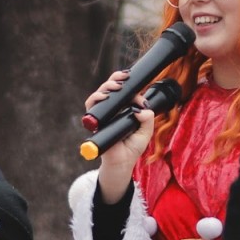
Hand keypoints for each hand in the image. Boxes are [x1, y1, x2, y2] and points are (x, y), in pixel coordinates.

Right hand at [85, 70, 153, 198]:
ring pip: (101, 93)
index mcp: (124, 109)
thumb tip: (141, 109)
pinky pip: (91, 106)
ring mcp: (103, 114)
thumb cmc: (132, 148)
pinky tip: (104, 97)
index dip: (132, 88)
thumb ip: (148, 120)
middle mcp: (112, 109)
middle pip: (111, 87)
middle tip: (126, 76)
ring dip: (107, 85)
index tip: (141, 96)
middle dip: (117, 78)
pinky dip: (96, 98)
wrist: (122, 163)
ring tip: (117, 86)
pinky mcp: (95, 121)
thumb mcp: (145, 132)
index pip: (125, 91)